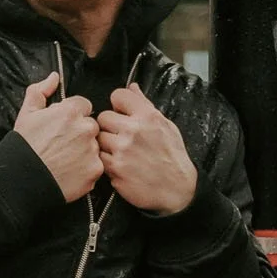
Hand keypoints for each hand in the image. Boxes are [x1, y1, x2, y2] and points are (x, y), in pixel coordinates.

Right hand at [14, 74, 101, 201]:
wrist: (22, 179)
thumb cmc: (24, 146)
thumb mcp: (27, 113)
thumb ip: (41, 91)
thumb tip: (54, 77)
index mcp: (71, 111)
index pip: (84, 106)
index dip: (72, 116)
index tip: (62, 127)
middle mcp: (86, 128)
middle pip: (91, 126)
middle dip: (81, 133)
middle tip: (63, 145)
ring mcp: (92, 150)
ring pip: (95, 146)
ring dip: (85, 151)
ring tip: (65, 160)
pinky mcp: (95, 171)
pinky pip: (95, 166)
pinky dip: (86, 170)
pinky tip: (70, 172)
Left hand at [98, 86, 197, 214]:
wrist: (176, 190)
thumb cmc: (172, 157)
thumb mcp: (166, 126)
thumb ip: (145, 105)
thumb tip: (132, 87)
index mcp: (148, 116)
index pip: (118, 95)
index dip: (118, 104)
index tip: (121, 112)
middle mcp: (134, 131)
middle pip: (103, 117)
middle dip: (110, 125)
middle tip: (120, 135)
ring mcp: (122, 150)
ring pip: (99, 138)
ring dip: (107, 144)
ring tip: (122, 152)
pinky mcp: (115, 169)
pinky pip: (100, 158)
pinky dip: (107, 161)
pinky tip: (121, 164)